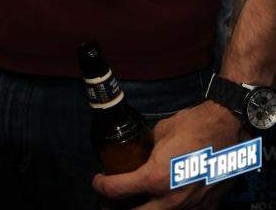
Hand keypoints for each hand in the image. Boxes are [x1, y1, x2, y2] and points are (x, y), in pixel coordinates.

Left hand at [93, 101, 243, 208]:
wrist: (228, 129)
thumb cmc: (193, 126)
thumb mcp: (160, 132)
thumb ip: (147, 148)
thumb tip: (140, 150)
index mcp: (154, 178)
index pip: (116, 190)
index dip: (101, 185)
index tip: (98, 180)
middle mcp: (170, 200)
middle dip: (118, 208)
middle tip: (111, 201)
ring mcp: (190, 209)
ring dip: (144, 209)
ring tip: (136, 202)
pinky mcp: (206, 209)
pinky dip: (169, 209)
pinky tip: (165, 201)